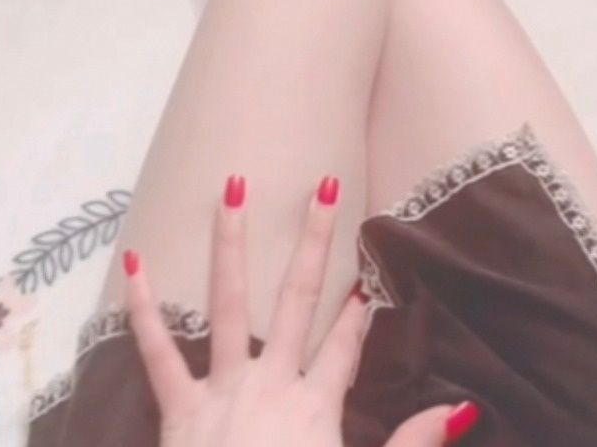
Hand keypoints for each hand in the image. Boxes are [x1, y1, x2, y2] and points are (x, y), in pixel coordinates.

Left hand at [123, 175, 479, 446]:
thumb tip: (462, 408)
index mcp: (316, 409)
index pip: (348, 345)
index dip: (361, 308)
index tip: (370, 270)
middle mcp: (272, 384)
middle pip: (299, 299)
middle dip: (317, 241)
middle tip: (325, 185)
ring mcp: (223, 390)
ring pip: (229, 303)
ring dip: (231, 244)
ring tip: (232, 189)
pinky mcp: (177, 410)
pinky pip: (156, 353)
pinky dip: (143, 309)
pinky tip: (134, 261)